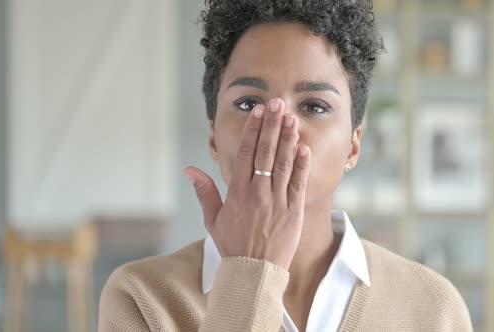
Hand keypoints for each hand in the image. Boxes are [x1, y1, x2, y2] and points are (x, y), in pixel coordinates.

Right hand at [185, 99, 310, 270]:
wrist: (254, 273)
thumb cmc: (233, 246)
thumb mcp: (213, 220)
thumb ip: (204, 192)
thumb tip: (189, 169)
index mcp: (237, 193)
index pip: (245, 154)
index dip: (252, 131)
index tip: (258, 112)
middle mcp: (258, 193)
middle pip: (265, 153)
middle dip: (271, 126)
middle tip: (277, 103)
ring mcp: (278, 201)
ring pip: (284, 164)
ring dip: (287, 139)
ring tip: (291, 117)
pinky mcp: (294, 211)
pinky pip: (299, 183)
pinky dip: (302, 165)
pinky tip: (304, 147)